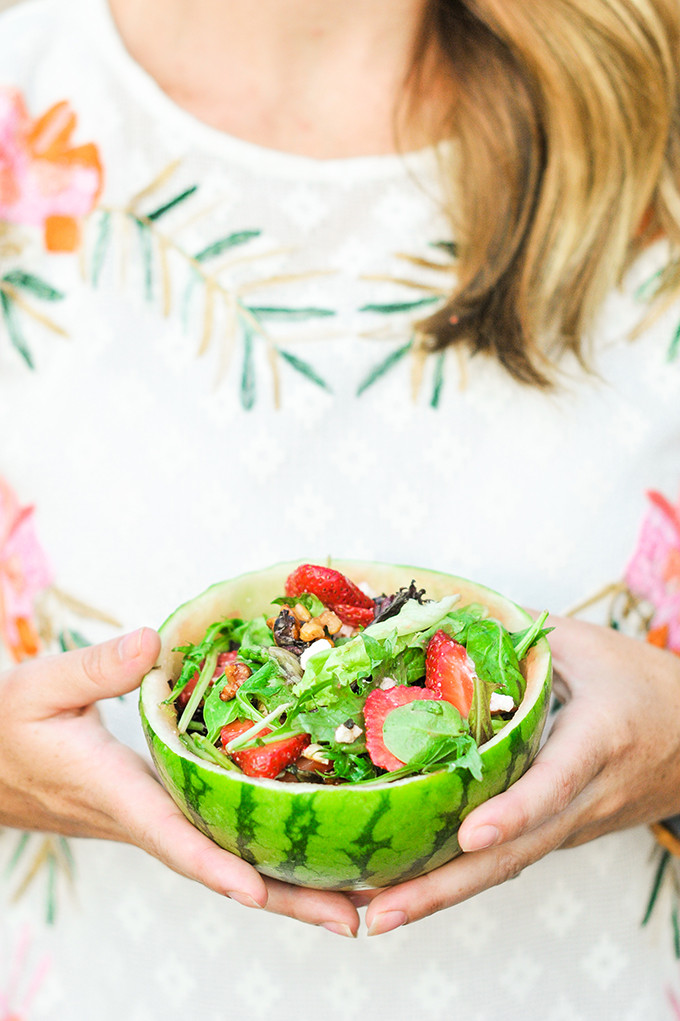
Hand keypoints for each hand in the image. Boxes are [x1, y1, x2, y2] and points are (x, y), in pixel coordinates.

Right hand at [0, 630, 359, 935]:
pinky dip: (262, 852)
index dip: (214, 864)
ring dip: (285, 884)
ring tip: (351, 897)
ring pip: (224, 859)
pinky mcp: (158, 810)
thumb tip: (156, 643)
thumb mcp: (43, 688)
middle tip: (351, 919)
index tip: (260, 890)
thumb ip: (96, 667)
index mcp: (114, 792)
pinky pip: (216, 838)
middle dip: (283, 898)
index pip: (169, 835)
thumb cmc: (8, 726)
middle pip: (217, 866)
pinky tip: (303, 851)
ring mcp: (153, 819)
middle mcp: (141, 818)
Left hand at [360, 616, 679, 935]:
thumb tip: (442, 617)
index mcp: (598, 741)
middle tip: (380, 914)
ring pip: (508, 866)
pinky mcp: (562, 833)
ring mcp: (574, 825)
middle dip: (445, 889)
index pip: (555, 783)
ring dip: (442, 894)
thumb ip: (518, 634)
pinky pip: (510, 856)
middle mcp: (587, 797)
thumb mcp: (585, 646)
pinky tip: (409, 881)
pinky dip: (460, 875)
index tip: (470, 836)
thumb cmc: (641, 683)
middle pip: (517, 853)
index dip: (514, 812)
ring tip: (376, 910)